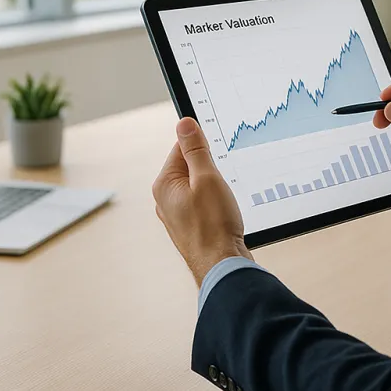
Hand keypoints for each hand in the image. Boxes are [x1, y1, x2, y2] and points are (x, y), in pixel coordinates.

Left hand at [152, 117, 252, 286]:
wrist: (222, 267)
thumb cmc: (213, 226)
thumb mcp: (207, 178)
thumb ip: (195, 149)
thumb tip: (184, 123)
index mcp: (164, 184)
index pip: (181, 148)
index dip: (203, 147)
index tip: (218, 152)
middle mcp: (166, 200)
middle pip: (191, 167)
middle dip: (211, 169)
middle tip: (223, 182)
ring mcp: (178, 215)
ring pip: (200, 186)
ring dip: (216, 188)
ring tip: (224, 202)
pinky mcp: (192, 226)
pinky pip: (204, 203)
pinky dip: (217, 203)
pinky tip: (225, 213)